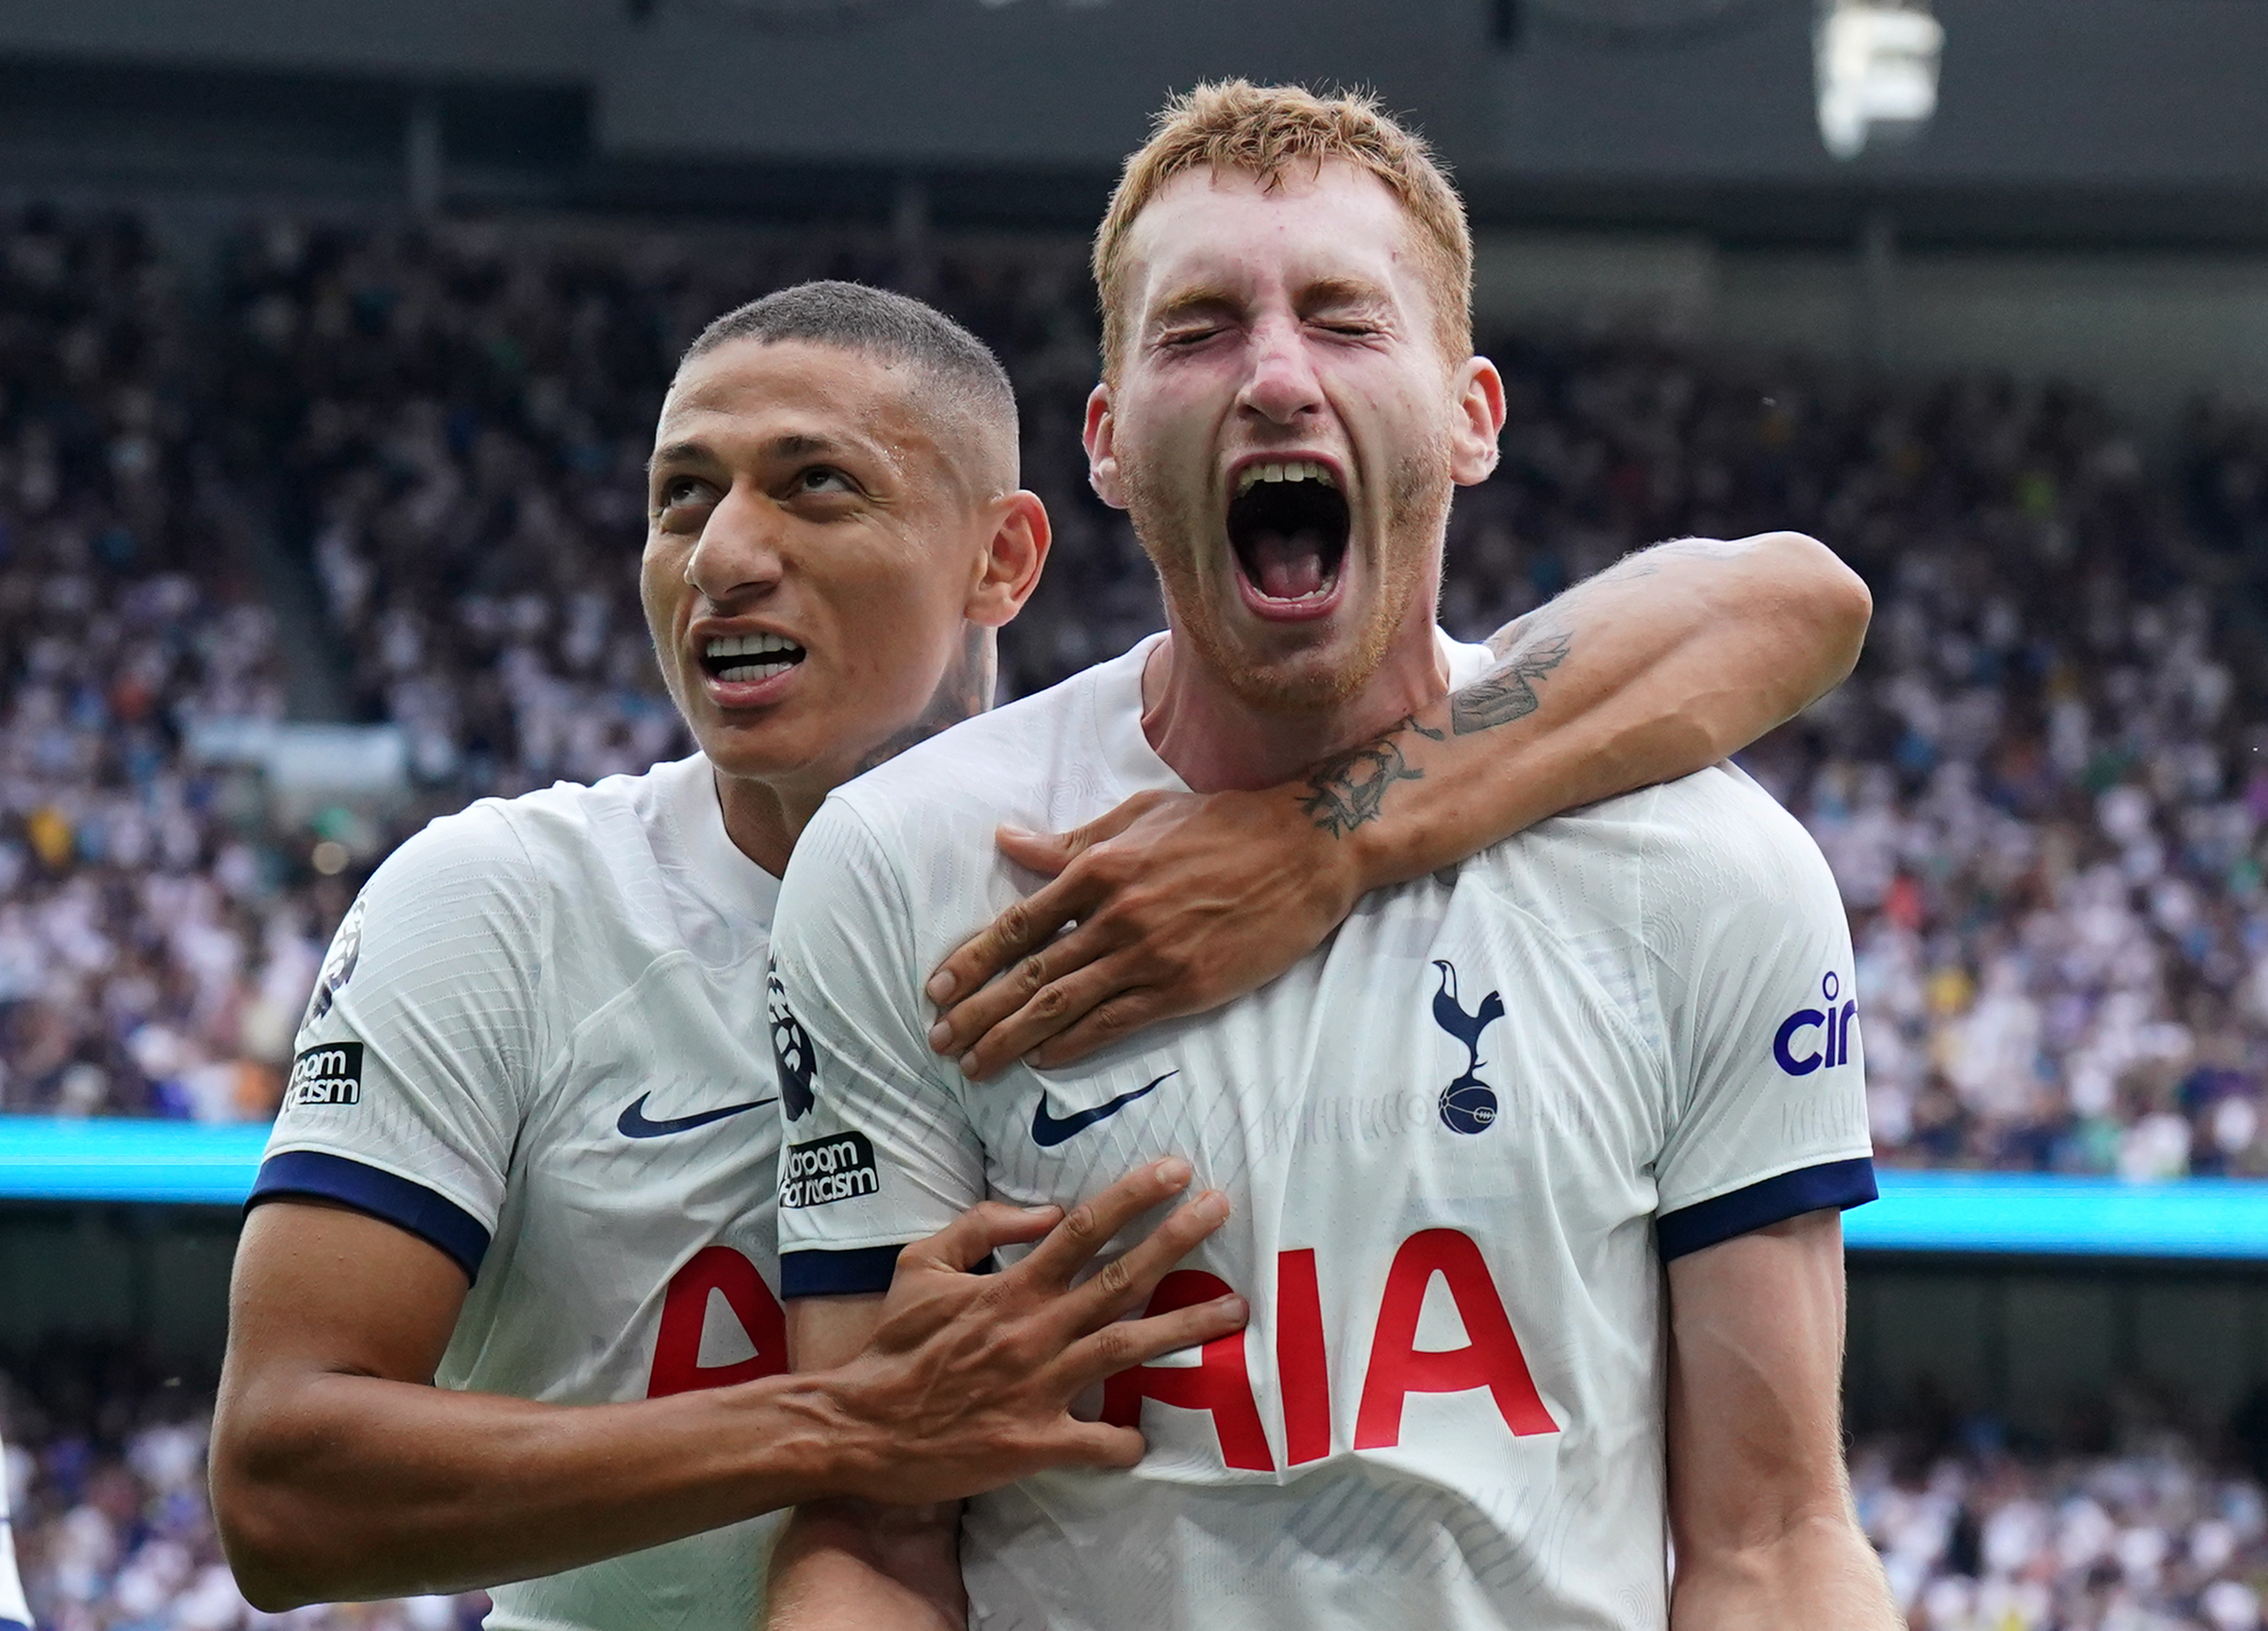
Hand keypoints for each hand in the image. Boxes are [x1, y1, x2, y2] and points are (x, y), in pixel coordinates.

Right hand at [829, 1159, 1243, 1504]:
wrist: (860, 1426)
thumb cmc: (895, 1343)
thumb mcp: (922, 1264)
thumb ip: (983, 1227)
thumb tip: (1046, 1211)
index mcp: (1010, 1287)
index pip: (1081, 1230)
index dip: (1131, 1197)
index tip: (1175, 1171)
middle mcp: (1035, 1331)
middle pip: (1119, 1279)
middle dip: (1175, 1241)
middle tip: (1222, 1210)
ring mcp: (1041, 1387)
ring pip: (1127, 1349)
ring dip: (1186, 1326)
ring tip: (1235, 1310)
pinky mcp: (1037, 1442)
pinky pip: (1099, 1441)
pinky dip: (1128, 1440)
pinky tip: (1147, 1436)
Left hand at [923, 789, 1362, 1077]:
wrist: (1306, 849)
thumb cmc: (1224, 824)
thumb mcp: (1141, 816)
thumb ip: (1071, 840)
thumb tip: (1006, 841)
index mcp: (1100, 867)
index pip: (1017, 923)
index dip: (971, 961)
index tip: (937, 990)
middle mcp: (1116, 913)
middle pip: (1029, 972)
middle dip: (977, 1013)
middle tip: (940, 1043)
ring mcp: (1150, 954)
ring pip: (1063, 1004)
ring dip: (1011, 1038)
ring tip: (975, 1064)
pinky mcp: (1185, 986)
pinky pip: (1115, 1022)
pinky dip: (1072, 1044)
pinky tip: (1042, 1061)